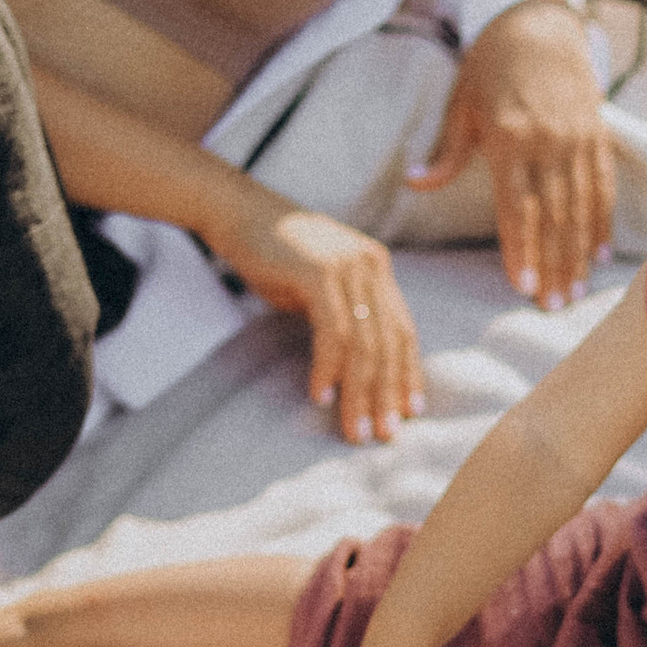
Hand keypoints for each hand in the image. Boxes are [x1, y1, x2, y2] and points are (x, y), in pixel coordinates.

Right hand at [214, 192, 424, 444]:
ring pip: (364, 344)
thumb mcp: (320, 285)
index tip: (409, 410)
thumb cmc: (273, 255)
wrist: (237, 212)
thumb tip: (357, 366)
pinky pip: (334, 333)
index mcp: (377, 268)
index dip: (407, 372)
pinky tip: (322, 395)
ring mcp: (348, 267)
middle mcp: (371, 265)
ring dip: (359, 392)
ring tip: (353, 428)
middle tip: (382, 434)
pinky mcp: (320, 273)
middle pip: (389, 342)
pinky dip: (328, 369)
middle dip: (386, 394)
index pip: (404, 329)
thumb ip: (344, 313)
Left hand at [411, 0, 612, 309]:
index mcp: (510, 137)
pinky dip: (601, 222)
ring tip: (574, 291)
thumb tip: (415, 184)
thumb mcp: (461, 103)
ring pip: (580, 207)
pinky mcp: (597, 133)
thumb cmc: (489, 64)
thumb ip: (446, 152)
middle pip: (553, 216)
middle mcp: (548, 142)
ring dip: (578, 253)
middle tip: (552, 307)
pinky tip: (598, 255)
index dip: (521, 249)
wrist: (539, 19)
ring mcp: (578, 138)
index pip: (517, 207)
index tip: (522, 286)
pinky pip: (602, 186)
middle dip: (553, 265)